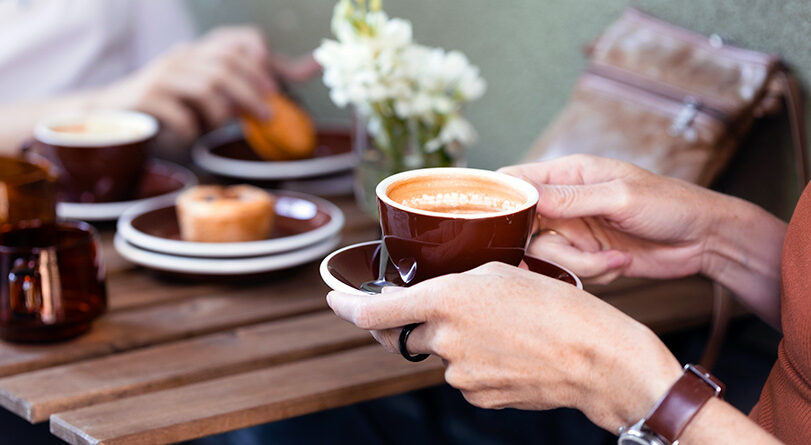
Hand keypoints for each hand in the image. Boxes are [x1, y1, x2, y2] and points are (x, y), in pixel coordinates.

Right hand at [96, 26, 319, 142]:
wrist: (111, 116)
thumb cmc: (173, 106)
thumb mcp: (216, 94)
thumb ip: (257, 83)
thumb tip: (312, 67)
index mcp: (201, 52)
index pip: (239, 39)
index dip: (262, 59)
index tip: (275, 88)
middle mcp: (183, 57)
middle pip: (226, 63)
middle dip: (252, 92)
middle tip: (267, 117)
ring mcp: (163, 75)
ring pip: (207, 86)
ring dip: (223, 112)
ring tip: (222, 128)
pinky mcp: (147, 98)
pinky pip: (180, 113)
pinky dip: (192, 129)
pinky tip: (190, 136)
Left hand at [327, 262, 680, 431]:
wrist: (597, 359)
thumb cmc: (557, 306)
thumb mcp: (501, 273)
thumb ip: (454, 284)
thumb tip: (432, 303)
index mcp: (445, 300)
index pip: (374, 311)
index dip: (347, 305)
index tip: (335, 298)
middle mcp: (444, 340)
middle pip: (407, 333)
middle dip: (414, 321)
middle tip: (441, 308)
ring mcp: (459, 373)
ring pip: (440, 352)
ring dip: (455, 338)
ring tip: (502, 326)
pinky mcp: (477, 396)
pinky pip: (463, 373)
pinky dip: (476, 360)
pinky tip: (508, 350)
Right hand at [499, 155, 731, 283]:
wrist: (704, 240)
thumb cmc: (669, 204)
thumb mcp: (619, 196)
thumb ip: (570, 198)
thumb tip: (524, 195)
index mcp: (567, 175)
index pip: (514, 181)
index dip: (497, 200)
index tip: (495, 223)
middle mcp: (563, 204)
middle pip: (522, 228)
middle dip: (545, 247)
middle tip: (570, 252)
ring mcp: (572, 233)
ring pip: (545, 257)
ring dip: (579, 265)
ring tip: (615, 258)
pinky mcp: (585, 258)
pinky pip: (568, 272)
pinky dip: (594, 273)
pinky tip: (620, 262)